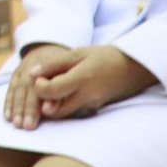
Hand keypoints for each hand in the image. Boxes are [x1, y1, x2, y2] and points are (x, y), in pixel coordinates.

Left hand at [3, 44, 154, 129]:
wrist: (135, 68)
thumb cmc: (105, 57)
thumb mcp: (78, 53)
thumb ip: (54, 64)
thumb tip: (30, 74)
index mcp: (82, 79)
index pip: (51, 91)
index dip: (38, 86)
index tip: (37, 77)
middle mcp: (87, 97)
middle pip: (53, 110)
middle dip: (41, 102)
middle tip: (40, 86)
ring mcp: (92, 106)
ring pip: (62, 113)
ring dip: (50, 105)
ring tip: (50, 88)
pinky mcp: (94, 110)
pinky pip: (72, 111)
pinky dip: (62, 105)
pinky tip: (61, 93)